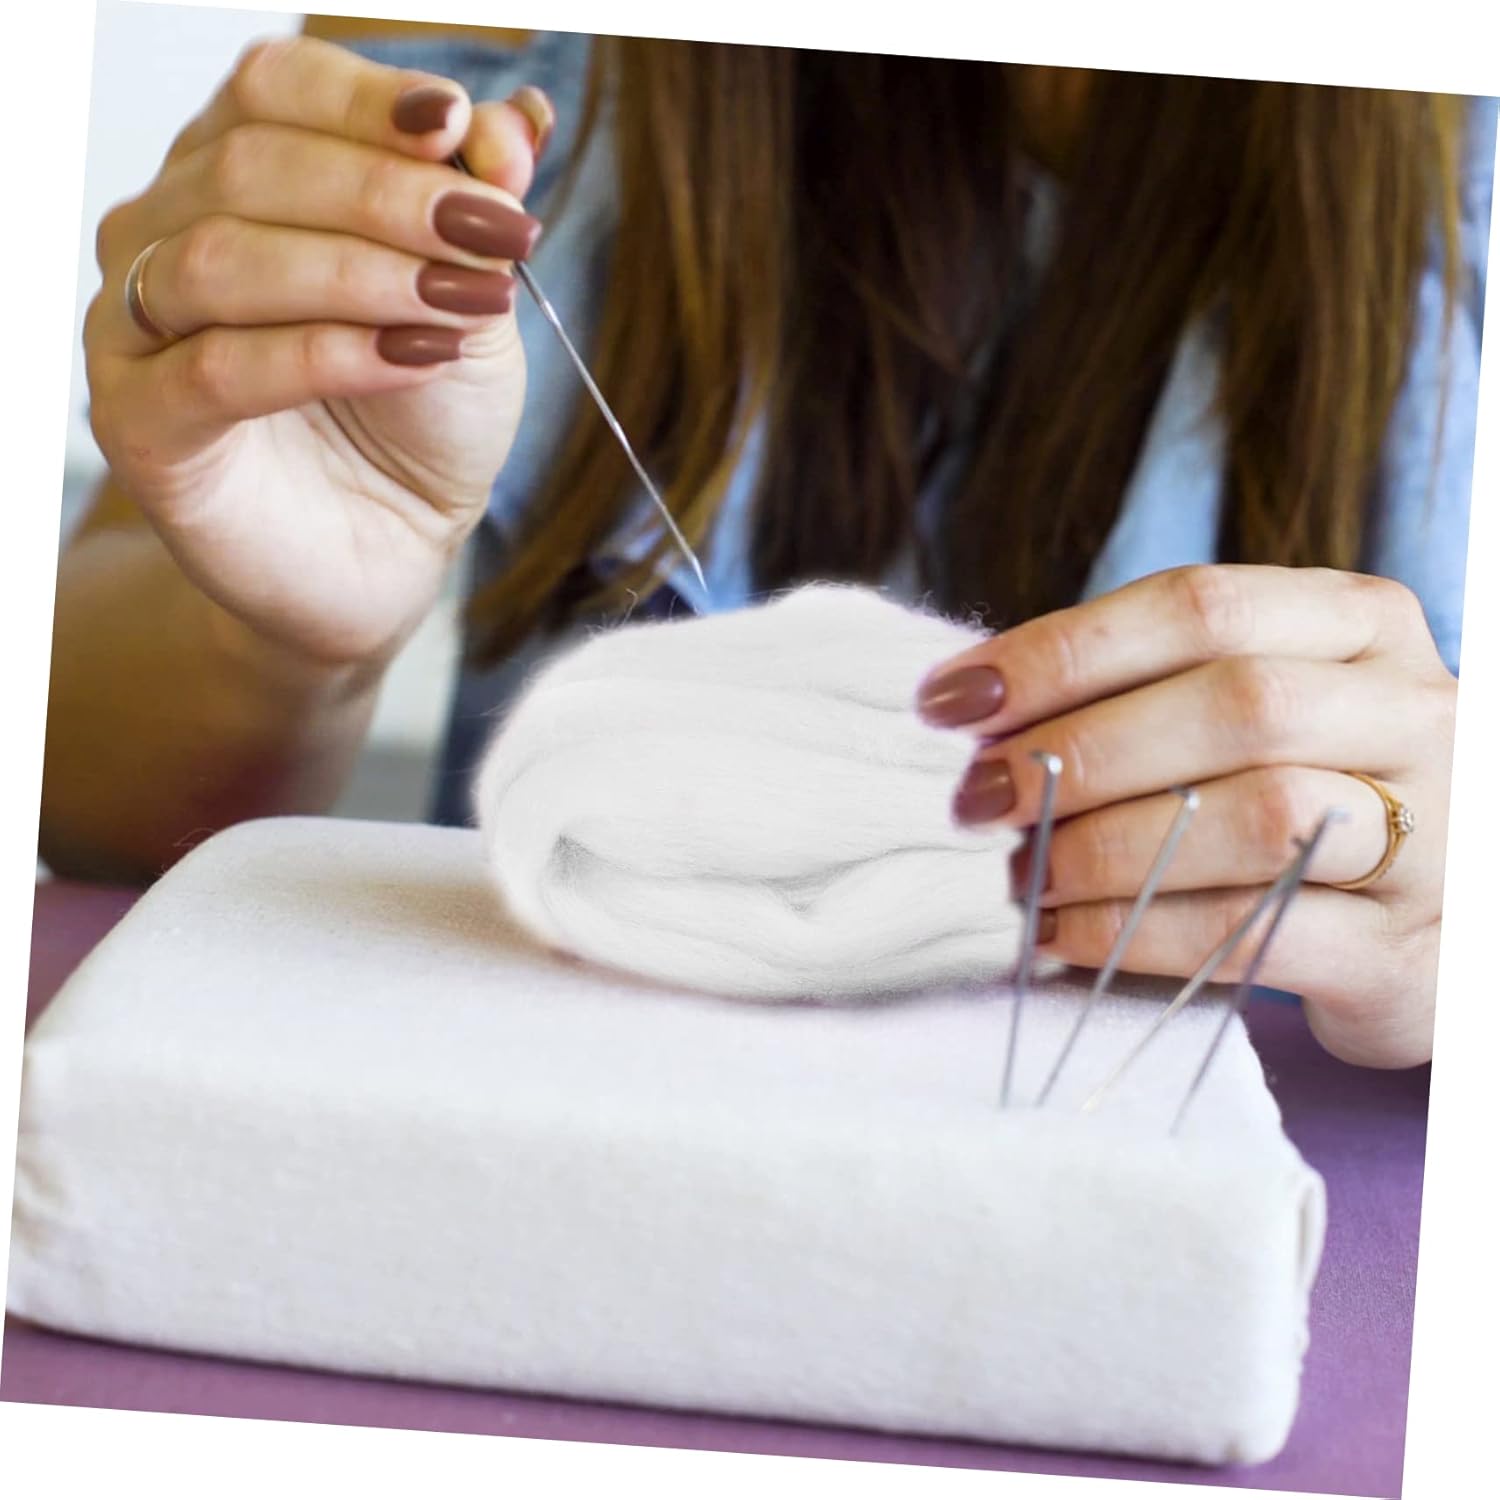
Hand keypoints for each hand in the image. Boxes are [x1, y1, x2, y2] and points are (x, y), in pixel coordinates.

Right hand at [84, 35, 555, 667]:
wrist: (390, 549)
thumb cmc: (418, 417)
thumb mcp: (472, 303)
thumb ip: (479, 214)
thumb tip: (513, 122)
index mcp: (232, 176)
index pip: (272, 90)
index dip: (365, 100)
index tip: (460, 129)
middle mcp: (164, 236)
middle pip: (249, 166)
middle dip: (389, 195)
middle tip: (499, 233)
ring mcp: (136, 331)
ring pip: (223, 261)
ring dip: (359, 272)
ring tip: (464, 300)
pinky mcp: (140, 425)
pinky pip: (218, 368)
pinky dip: (322, 355)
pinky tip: (408, 359)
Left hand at [917, 565, 1454, 1068]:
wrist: (1448, 925)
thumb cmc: (1315, 793)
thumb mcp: (1264, 711)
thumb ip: (1150, 688)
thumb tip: (978, 708)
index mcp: (1362, 626)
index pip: (1201, 607)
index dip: (1062, 651)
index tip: (953, 701)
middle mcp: (1415, 712)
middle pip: (1233, 704)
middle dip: (1078, 752)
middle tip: (977, 799)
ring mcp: (1433, 833)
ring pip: (1256, 816)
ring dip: (1106, 847)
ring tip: (1020, 874)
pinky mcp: (1407, 949)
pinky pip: (1258, 931)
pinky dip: (1140, 932)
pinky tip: (1065, 935)